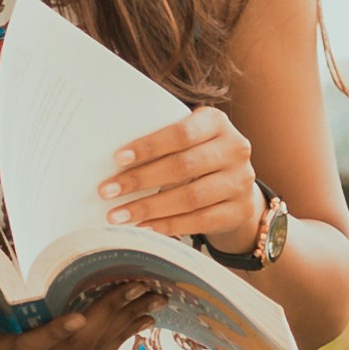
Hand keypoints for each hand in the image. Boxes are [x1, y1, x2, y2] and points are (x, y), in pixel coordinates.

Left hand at [100, 101, 265, 254]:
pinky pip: (200, 221)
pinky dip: (169, 225)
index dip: (148, 147)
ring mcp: (240, 181)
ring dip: (149, 208)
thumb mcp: (189, 139)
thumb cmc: (198, 155)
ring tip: (119, 215)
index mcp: (216, 122)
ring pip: (190, 197)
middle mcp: (234, 149)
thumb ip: (163, 143)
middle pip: (182, 166)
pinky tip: (144, 227)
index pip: (180, 134)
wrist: (236, 183)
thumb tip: (117, 162)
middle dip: (140, 180)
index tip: (118, 159)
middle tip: (108, 191)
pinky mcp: (240, 210)